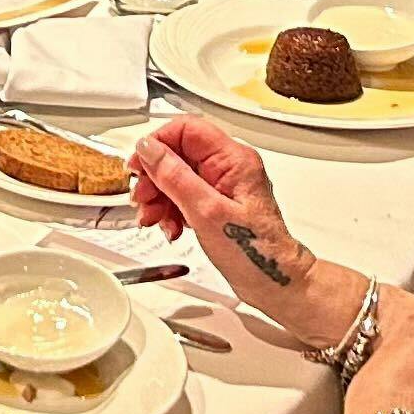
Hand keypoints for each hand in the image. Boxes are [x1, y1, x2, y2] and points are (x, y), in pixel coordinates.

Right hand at [128, 118, 355, 353]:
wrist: (274, 284)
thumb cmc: (255, 253)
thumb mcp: (207, 212)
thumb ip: (175, 177)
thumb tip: (150, 148)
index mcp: (233, 159)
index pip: (186, 129)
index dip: (157, 144)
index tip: (139, 166)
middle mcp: (228, 167)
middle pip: (177, 154)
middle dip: (154, 177)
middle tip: (143, 199)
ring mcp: (222, 186)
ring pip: (177, 176)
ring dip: (158, 197)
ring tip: (153, 219)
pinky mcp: (216, 204)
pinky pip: (184, 196)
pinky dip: (170, 211)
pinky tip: (170, 228)